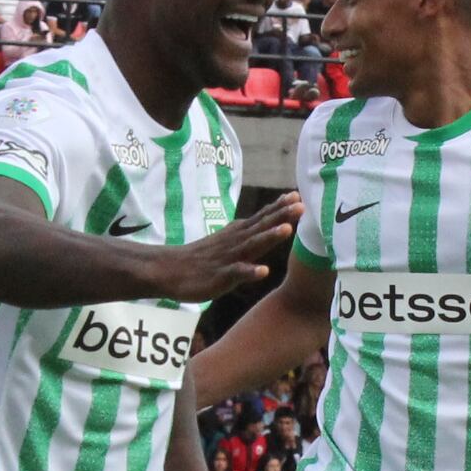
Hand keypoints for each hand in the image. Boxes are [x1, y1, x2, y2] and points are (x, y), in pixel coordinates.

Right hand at [157, 196, 302, 301]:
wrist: (169, 269)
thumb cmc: (202, 257)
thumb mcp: (227, 241)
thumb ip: (247, 232)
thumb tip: (267, 221)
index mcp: (238, 234)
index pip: (261, 217)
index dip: (279, 207)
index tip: (297, 194)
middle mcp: (235, 242)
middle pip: (261, 226)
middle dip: (281, 215)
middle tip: (301, 203)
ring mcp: (228, 258)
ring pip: (252, 246)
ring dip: (269, 237)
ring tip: (287, 229)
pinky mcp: (220, 276)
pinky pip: (237, 273)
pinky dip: (250, 272)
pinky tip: (263, 271)